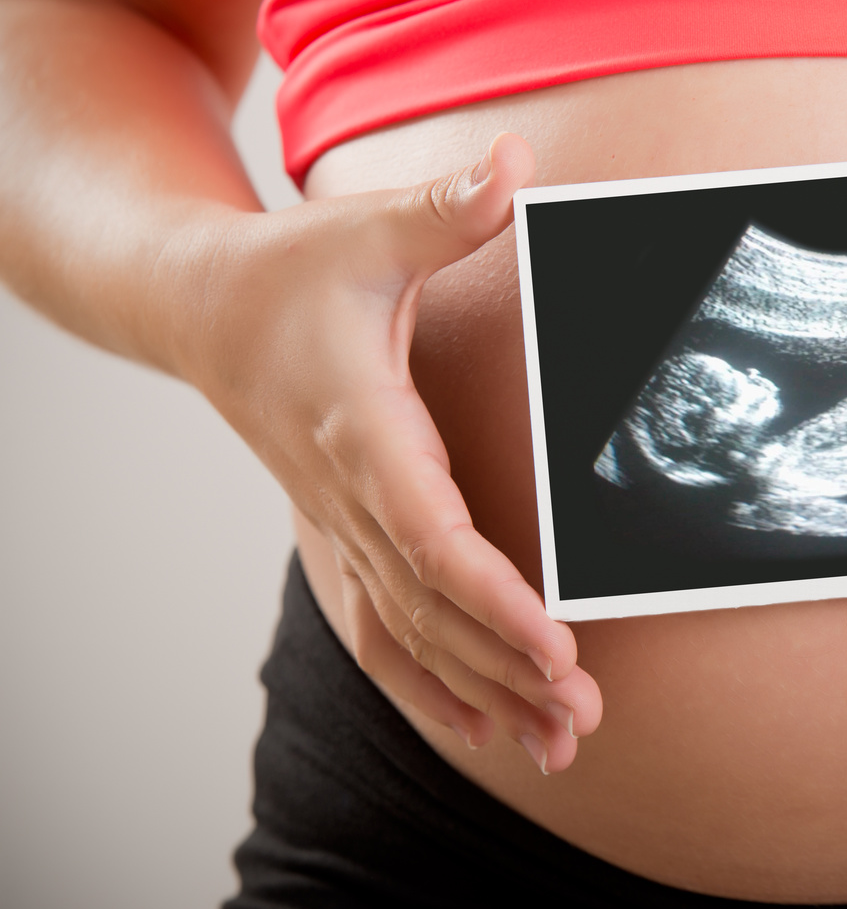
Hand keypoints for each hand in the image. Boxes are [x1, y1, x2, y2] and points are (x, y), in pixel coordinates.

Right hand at [172, 133, 601, 772]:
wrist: (200, 310)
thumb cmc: (289, 272)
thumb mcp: (364, 231)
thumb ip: (444, 212)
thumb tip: (515, 165)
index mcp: (363, 432)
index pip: (434, 538)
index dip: (494, 597)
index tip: (557, 642)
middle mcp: (350, 496)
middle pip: (433, 608)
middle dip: (509, 667)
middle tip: (585, 716)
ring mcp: (341, 525)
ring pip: (411, 634)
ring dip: (482, 691)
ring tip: (558, 744)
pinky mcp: (343, 535)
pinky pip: (385, 631)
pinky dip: (432, 684)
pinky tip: (484, 726)